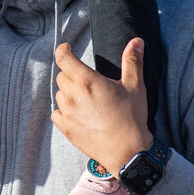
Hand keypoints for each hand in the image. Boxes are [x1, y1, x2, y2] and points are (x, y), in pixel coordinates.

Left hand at [51, 39, 151, 175]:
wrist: (128, 152)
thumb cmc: (131, 118)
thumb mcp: (135, 87)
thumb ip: (133, 61)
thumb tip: (136, 42)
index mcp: (87, 81)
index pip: (63, 58)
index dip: (63, 50)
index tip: (67, 48)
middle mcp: (73, 95)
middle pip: (62, 76)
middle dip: (71, 73)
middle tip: (87, 80)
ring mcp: (67, 113)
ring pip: (59, 94)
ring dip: (68, 92)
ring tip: (86, 99)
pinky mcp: (66, 129)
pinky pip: (57, 113)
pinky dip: (64, 110)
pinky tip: (78, 113)